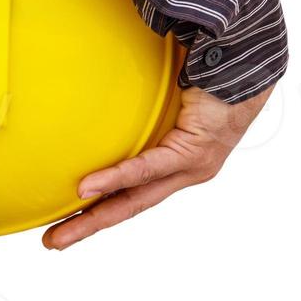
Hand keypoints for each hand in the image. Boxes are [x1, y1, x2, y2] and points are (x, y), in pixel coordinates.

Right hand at [43, 84, 273, 249]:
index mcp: (180, 161)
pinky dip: (116, 179)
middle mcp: (186, 171)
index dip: (101, 207)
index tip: (67, 219)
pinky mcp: (194, 152)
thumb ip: (135, 93)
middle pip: (130, 206)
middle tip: (51, 242)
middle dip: (88, 226)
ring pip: (136, 198)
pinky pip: (149, 168)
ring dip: (94, 216)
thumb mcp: (165, 90)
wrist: (249, 57)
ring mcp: (192, 166)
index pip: (134, 192)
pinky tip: (86, 189)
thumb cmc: (210, 68)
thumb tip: (96, 77)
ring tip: (59, 232)